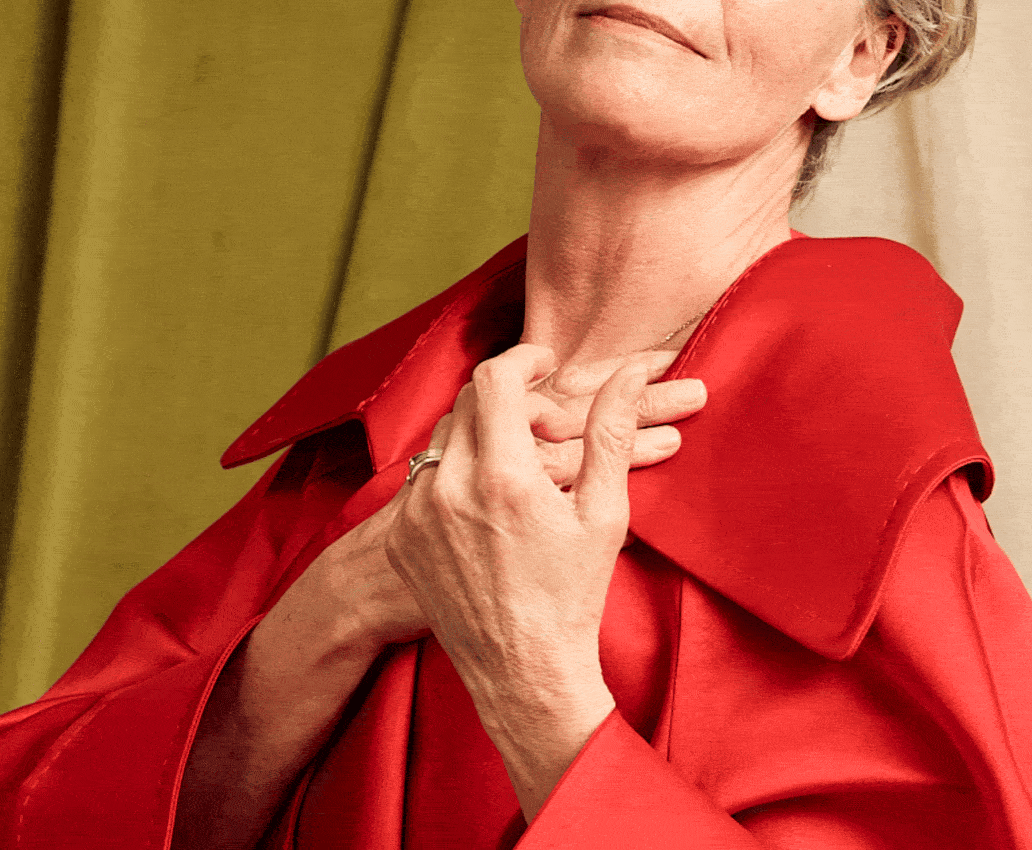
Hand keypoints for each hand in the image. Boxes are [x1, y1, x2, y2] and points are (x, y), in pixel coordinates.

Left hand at [267, 351, 699, 653]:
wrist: (523, 671)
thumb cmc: (573, 595)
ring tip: (521, 464)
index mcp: (502, 477)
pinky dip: (456, 472)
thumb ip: (611, 432)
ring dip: (482, 433)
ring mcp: (417, 516)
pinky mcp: (402, 539)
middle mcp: (448, 489)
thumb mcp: (604, 512)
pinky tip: (489, 502)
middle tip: (546, 424)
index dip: (523, 360)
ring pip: (443, 437)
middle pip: (468, 401)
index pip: (495, 379)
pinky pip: (423, 479)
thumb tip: (628, 372)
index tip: (544, 364)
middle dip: (509, 399)